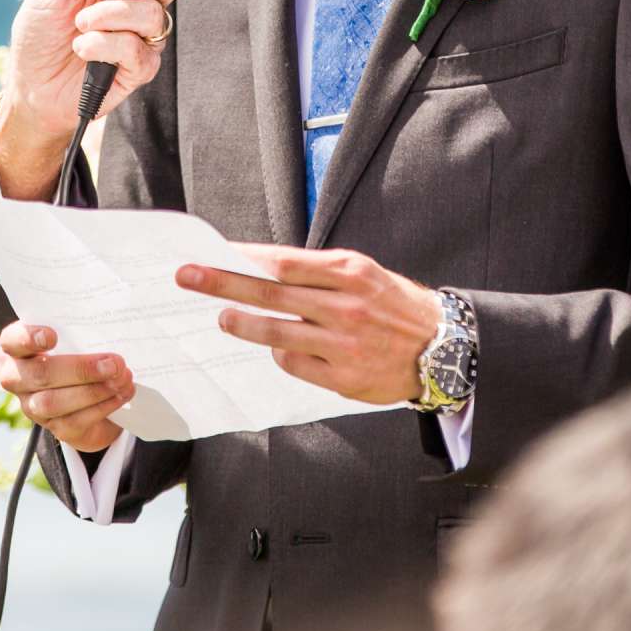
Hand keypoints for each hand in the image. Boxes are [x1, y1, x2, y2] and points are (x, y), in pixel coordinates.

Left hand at [0, 0, 194, 198]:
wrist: (28, 82)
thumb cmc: (41, 29)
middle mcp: (144, 1)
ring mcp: (145, 36)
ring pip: (153, 13)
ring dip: (109, 15)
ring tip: (81, 25)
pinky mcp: (141, 68)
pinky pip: (137, 49)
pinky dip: (103, 45)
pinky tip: (83, 49)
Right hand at [0, 320, 136, 454]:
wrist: (92, 393)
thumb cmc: (81, 353)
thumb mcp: (78, 338)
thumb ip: (83, 332)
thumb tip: (111, 330)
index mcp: (20, 349)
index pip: (12, 340)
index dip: (27, 338)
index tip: (52, 336)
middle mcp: (20, 379)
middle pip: (39, 375)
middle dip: (79, 369)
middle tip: (113, 364)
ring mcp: (34, 407)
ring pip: (53, 403)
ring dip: (92, 391)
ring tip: (121, 379)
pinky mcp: (55, 428)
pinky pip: (74, 421)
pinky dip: (102, 406)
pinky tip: (121, 395)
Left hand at [180, 246, 442, 404]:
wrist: (442, 349)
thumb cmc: (394, 305)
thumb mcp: (363, 274)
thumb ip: (317, 273)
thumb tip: (263, 269)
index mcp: (349, 271)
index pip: (282, 262)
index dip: (242, 257)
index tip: (211, 252)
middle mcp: (344, 306)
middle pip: (269, 294)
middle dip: (223, 284)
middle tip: (188, 276)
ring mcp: (342, 344)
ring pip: (276, 332)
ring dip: (242, 324)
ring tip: (224, 318)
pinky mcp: (342, 378)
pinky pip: (294, 364)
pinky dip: (281, 354)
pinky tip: (279, 347)